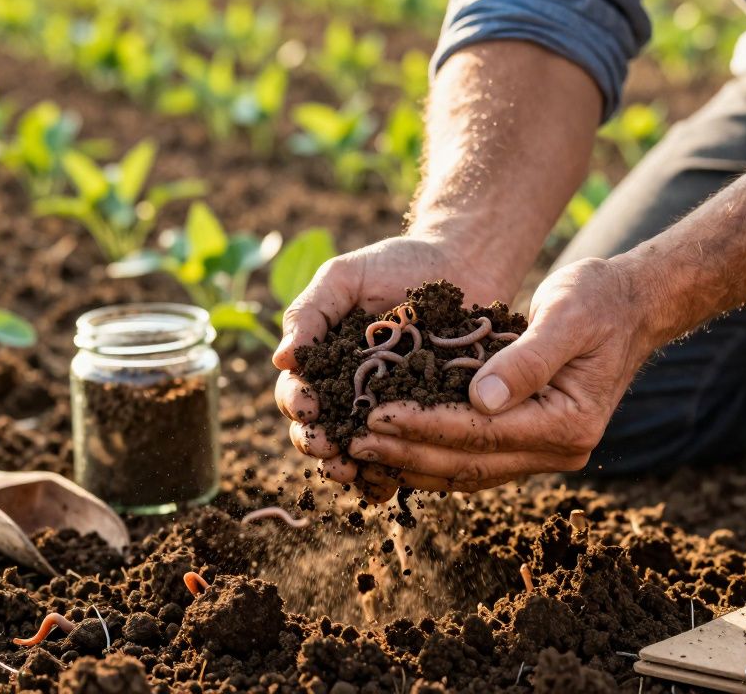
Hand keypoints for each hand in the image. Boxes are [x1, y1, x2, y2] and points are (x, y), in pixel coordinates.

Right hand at [272, 234, 513, 491]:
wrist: (464, 262)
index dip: (297, 404)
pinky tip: (393, 484)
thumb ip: (311, 311)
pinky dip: (394, 475)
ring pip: (360, 452)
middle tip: (327, 449)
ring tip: (354, 473)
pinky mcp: (427, 420)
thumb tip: (281, 358)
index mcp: (325, 363)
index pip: (298, 393)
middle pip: (323, 431)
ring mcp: (390, 410)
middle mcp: (352, 393)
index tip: (307, 408)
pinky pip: (406, 454)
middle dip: (318, 444)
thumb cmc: (398, 264)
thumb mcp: (346, 277)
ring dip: (352, 468)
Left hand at [347, 256, 659, 499]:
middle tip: (352, 442)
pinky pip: (476, 461)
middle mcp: (561, 450)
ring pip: (469, 472)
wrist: (633, 306)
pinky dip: (434, 457)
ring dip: (414, 463)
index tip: (375, 415)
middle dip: (407, 453)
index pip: (481, 432)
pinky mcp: (533, 443)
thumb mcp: (566, 315)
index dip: (424, 425)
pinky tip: (395, 448)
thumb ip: (526, 359)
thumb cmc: (600, 299)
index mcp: (569, 423)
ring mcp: (548, 453)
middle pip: (470, 463)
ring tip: (362, 451)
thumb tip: (481, 399)